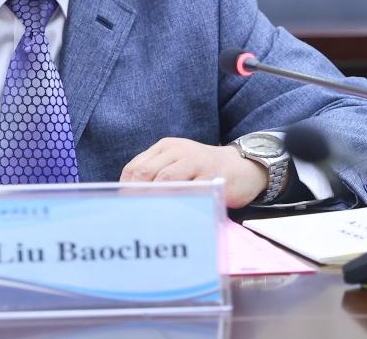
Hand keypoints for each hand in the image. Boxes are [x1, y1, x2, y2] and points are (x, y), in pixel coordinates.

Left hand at [119, 137, 268, 207]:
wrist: (244, 166)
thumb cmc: (204, 169)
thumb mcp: (178, 163)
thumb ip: (157, 174)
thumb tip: (129, 199)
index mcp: (165, 147)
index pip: (135, 167)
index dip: (124, 189)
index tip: (122, 208)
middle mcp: (179, 151)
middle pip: (146, 173)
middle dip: (135, 196)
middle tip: (132, 217)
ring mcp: (197, 162)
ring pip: (166, 181)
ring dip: (154, 201)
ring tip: (148, 219)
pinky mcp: (213, 177)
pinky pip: (191, 192)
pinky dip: (179, 206)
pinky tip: (172, 218)